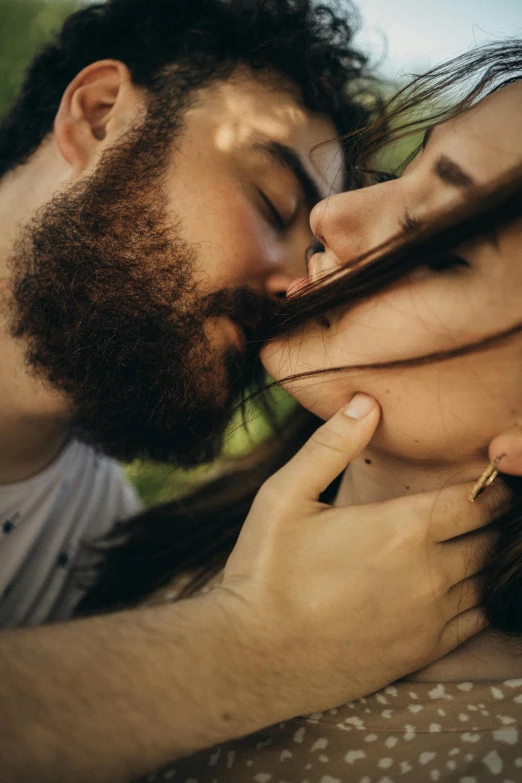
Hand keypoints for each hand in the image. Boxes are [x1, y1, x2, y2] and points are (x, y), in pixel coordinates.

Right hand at [214, 393, 506, 716]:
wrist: (253, 656)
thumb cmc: (265, 570)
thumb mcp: (285, 496)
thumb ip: (331, 446)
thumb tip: (367, 402)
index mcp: (400, 529)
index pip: (478, 502)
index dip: (491, 487)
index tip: (490, 480)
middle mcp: (428, 574)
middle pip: (490, 540)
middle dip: (491, 520)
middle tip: (481, 508)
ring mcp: (429, 618)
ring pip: (487, 580)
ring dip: (485, 558)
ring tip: (472, 542)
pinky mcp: (422, 652)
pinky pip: (476, 621)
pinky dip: (478, 598)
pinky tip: (460, 586)